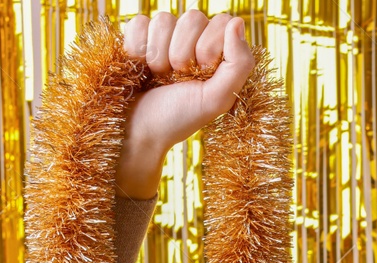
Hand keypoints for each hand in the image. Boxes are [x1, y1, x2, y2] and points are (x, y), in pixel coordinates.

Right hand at [116, 9, 255, 198]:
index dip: (210, 46)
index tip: (201, 72)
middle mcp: (193, 39)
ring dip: (159, 55)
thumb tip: (239, 21)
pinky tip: (141, 67)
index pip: (222, 21)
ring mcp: (165, 36)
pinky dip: (138, 49)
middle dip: (183, 54)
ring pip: (164, 19)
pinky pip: (140, 22)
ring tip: (159, 76)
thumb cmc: (179, 118)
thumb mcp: (216, 99)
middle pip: (193, 17)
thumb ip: (238, 63)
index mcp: (217, 52)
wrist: (138, 131)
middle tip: (178, 78)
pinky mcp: (138, 36)